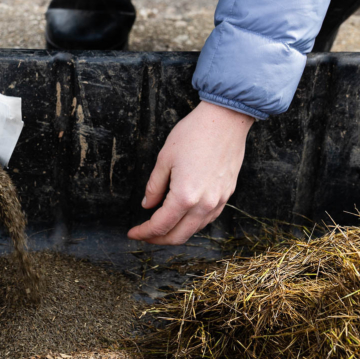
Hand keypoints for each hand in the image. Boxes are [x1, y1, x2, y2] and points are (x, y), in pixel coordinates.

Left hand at [128, 101, 253, 244]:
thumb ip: (154, 186)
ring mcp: (218, 202)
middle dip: (157, 239)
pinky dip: (191, 223)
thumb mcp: (165, 158)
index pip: (160, 226)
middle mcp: (204, 204)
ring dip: (175, 232)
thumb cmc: (194, 133)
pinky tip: (182, 216)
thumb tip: (147, 204)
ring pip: (194, 230)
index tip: (133, 233)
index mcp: (185, 196)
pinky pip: (207, 219)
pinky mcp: (226, 195)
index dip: (144, 232)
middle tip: (144, 234)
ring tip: (161, 225)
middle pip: (178, 236)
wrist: (226, 119)